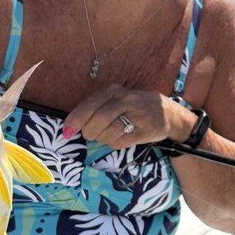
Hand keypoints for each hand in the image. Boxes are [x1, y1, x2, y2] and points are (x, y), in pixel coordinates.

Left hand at [62, 85, 194, 148]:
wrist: (167, 113)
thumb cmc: (134, 106)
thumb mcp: (117, 98)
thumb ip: (96, 107)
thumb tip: (72, 124)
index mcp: (114, 91)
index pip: (90, 105)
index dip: (76, 119)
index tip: (67, 132)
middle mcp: (125, 100)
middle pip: (98, 119)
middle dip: (89, 131)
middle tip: (89, 135)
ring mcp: (136, 115)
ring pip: (108, 132)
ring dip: (101, 138)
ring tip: (105, 136)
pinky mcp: (143, 131)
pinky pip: (119, 142)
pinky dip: (113, 143)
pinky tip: (118, 138)